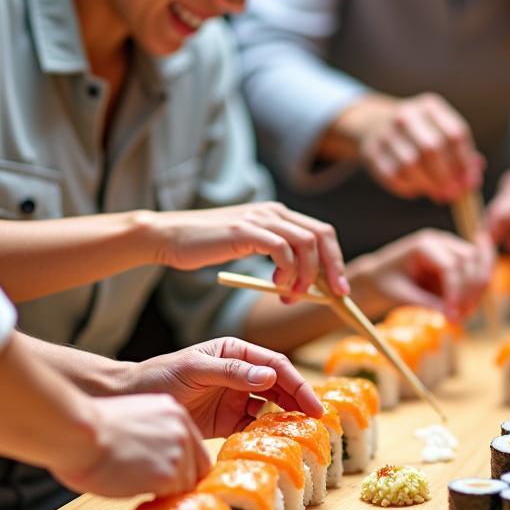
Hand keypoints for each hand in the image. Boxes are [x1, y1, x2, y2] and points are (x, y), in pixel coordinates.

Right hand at [51, 393, 210, 497]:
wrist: (80, 433)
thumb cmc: (91, 428)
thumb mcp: (133, 419)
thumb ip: (153, 436)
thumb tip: (154, 459)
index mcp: (174, 413)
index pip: (195, 448)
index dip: (183, 467)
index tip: (169, 476)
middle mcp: (182, 430)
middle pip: (198, 469)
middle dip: (179, 482)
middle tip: (154, 489)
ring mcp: (178, 453)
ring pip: (185, 487)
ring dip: (165, 493)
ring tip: (136, 488)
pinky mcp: (168, 475)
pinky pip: (172, 498)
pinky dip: (157, 502)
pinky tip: (135, 494)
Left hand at [123, 337, 322, 437]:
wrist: (131, 399)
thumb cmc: (159, 376)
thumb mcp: (194, 369)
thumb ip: (231, 372)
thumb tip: (268, 377)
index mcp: (235, 351)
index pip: (275, 365)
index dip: (297, 383)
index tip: (312, 404)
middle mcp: (240, 373)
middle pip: (279, 385)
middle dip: (299, 401)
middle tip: (317, 423)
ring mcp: (234, 397)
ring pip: (270, 407)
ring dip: (285, 418)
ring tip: (302, 435)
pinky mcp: (226, 421)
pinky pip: (253, 426)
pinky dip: (264, 434)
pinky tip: (273, 443)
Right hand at [147, 203, 348, 296]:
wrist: (170, 237)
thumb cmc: (205, 247)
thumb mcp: (248, 249)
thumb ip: (274, 257)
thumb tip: (306, 283)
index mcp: (277, 214)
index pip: (321, 232)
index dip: (335, 260)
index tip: (339, 288)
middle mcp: (273, 212)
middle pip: (322, 234)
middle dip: (333, 267)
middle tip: (335, 295)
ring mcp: (259, 218)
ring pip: (306, 243)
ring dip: (307, 275)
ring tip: (293, 296)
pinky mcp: (245, 230)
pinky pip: (282, 249)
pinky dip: (287, 271)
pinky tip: (275, 287)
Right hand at [349, 93, 482, 202]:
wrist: (374, 124)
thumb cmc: (420, 133)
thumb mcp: (441, 131)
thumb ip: (461, 153)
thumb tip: (473, 179)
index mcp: (430, 107)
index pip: (455, 134)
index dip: (464, 162)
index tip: (469, 183)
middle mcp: (406, 115)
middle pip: (432, 148)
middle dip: (446, 176)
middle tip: (453, 194)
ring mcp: (385, 132)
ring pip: (411, 164)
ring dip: (428, 184)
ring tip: (438, 194)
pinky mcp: (371, 152)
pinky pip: (393, 175)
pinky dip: (409, 187)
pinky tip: (417, 188)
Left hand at [350, 227, 494, 321]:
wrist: (379, 278)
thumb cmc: (385, 283)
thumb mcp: (400, 295)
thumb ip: (426, 303)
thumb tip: (453, 317)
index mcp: (423, 244)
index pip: (451, 265)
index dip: (455, 291)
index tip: (452, 315)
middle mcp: (441, 242)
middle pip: (470, 260)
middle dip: (470, 290)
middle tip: (461, 317)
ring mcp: (452, 249)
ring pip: (479, 263)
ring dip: (477, 290)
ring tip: (464, 315)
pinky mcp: (458, 261)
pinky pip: (477, 272)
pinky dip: (477, 290)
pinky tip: (468, 308)